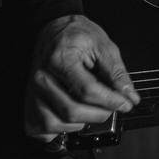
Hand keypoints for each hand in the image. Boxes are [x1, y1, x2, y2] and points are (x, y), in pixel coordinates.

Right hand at [24, 14, 139, 141]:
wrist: (53, 29)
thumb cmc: (76, 35)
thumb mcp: (102, 45)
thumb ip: (116, 72)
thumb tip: (129, 95)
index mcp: (60, 60)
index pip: (87, 91)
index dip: (111, 101)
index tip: (125, 103)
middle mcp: (42, 79)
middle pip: (72, 112)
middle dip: (100, 114)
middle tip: (112, 106)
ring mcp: (33, 93)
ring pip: (58, 124)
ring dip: (82, 122)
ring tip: (91, 108)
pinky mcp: (29, 105)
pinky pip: (44, 130)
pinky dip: (61, 130)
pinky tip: (72, 117)